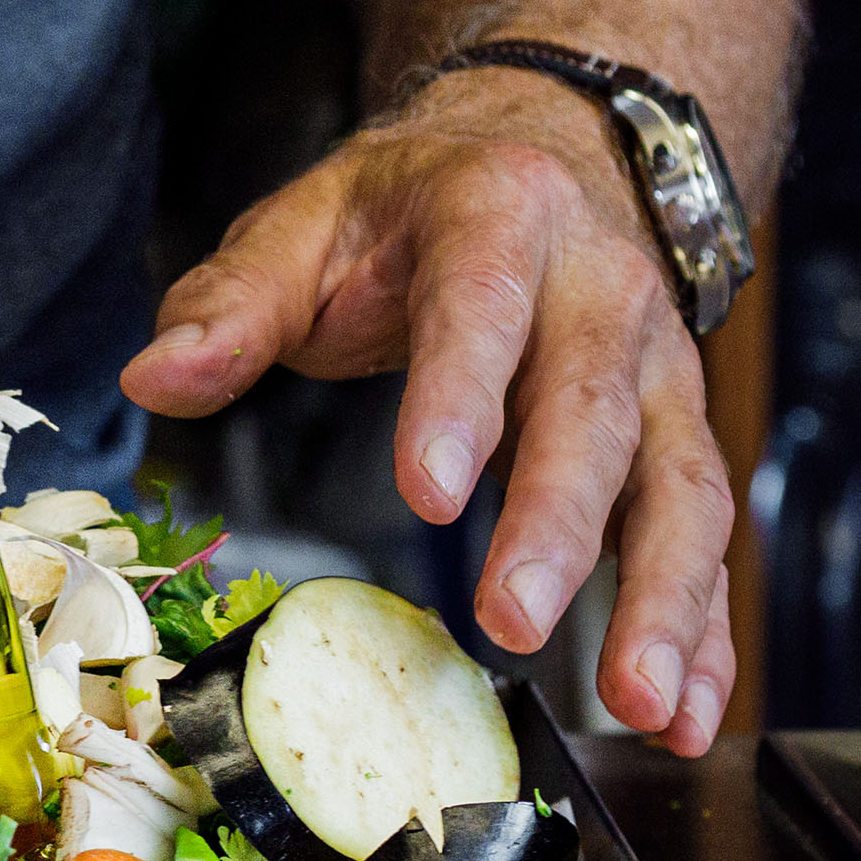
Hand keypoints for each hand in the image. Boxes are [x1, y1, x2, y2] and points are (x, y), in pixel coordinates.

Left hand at [119, 69, 732, 754]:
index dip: (456, 400)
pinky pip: (701, 531)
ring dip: (666, 600)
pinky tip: (688, 709)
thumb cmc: (406, 210)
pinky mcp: (681, 430)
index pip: (480, 308)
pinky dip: (707, 627)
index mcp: (499, 218)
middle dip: (559, 523)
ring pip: (679, 483)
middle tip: (511, 620)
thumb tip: (153, 375)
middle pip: (592, 411)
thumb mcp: (304, 224)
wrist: (544, 151)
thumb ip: (231, 304)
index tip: (427, 494)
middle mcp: (602, 290)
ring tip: (638, 702)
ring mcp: (659, 366)